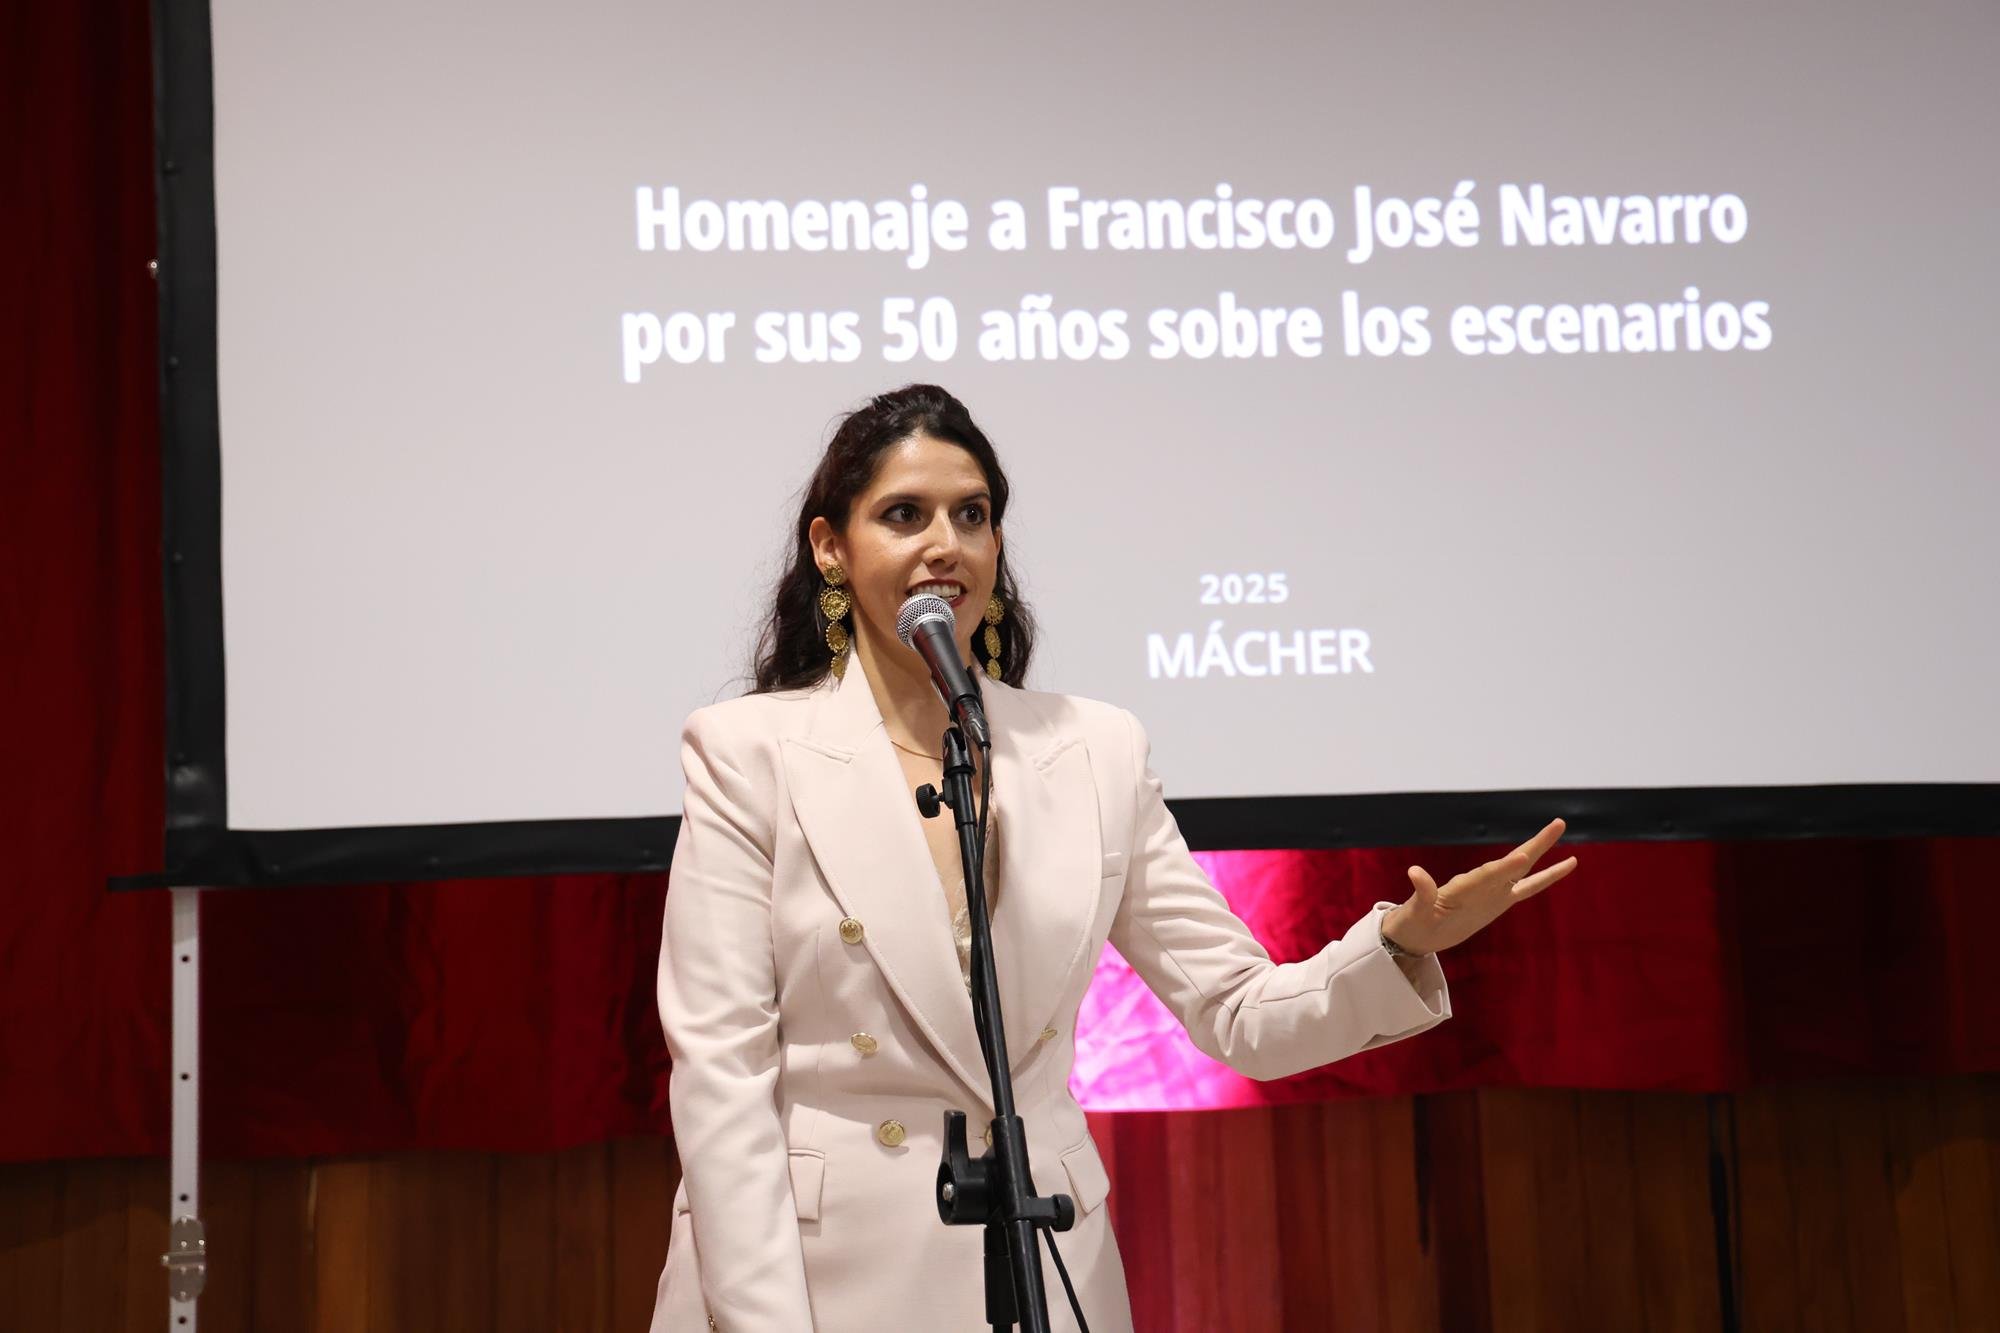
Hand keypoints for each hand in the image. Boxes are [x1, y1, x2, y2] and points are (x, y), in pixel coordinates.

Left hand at [1381, 818, 1577, 954]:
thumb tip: (1414, 871)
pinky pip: (1528, 888)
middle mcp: (1481, 885)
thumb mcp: (1414, 912)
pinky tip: (1566, 864)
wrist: (1417, 935)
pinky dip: (1546, 877)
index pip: (1487, 875)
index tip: (1523, 856)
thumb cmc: (1413, 922)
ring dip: (1543, 853)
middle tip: (1557, 823)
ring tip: (1559, 829)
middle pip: (1512, 862)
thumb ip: (1421, 893)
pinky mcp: (1500, 902)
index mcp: (1463, 887)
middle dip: (1534, 845)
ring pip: (1524, 870)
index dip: (1504, 868)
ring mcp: (1493, 892)